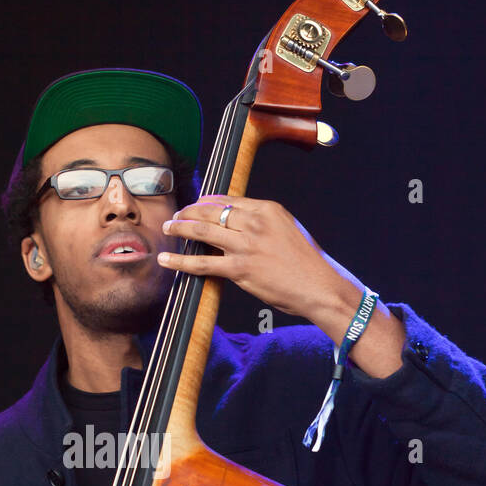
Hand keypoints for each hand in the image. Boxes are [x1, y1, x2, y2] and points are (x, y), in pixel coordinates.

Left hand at [158, 195, 363, 326]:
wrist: (319, 285)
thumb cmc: (306, 262)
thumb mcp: (288, 229)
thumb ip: (264, 223)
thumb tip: (240, 223)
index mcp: (267, 209)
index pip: (227, 200)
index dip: (205, 202)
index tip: (194, 205)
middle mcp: (254, 222)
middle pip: (211, 211)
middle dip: (188, 211)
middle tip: (175, 215)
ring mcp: (246, 245)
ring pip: (202, 231)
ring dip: (180, 228)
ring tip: (167, 228)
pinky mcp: (240, 269)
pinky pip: (202, 263)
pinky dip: (180, 262)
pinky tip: (166, 260)